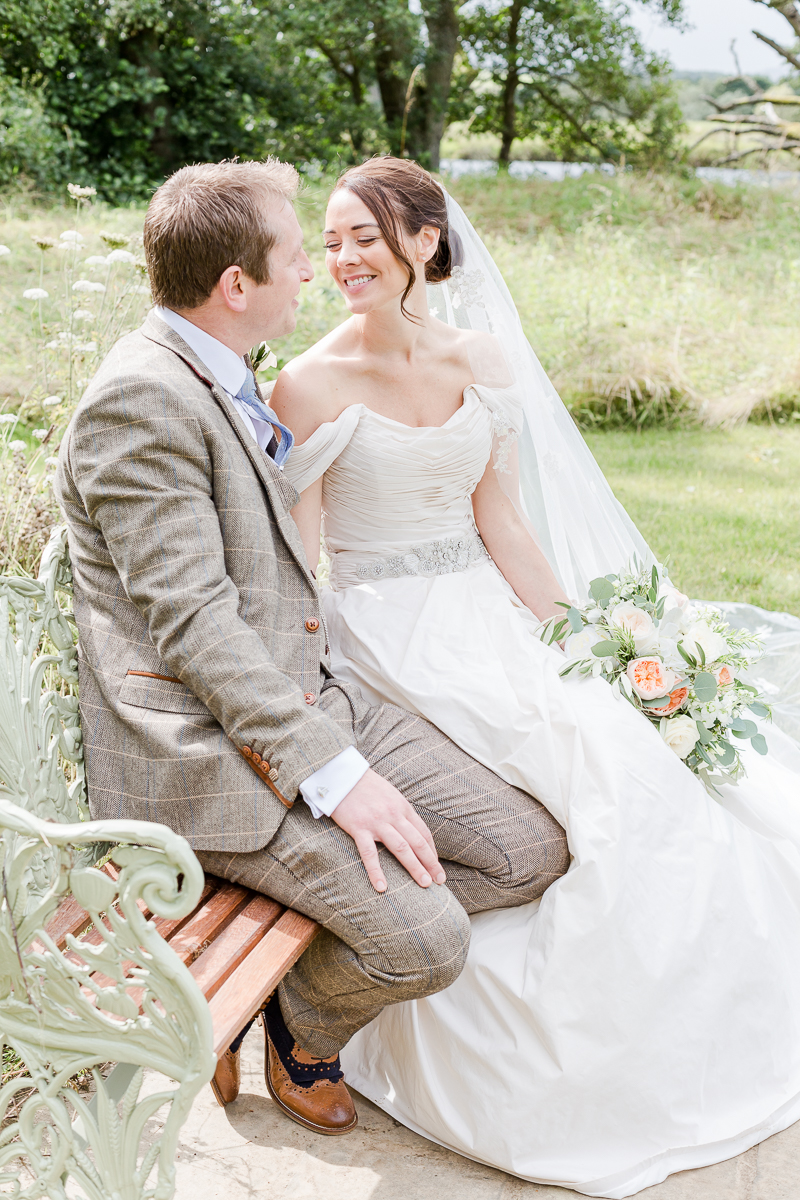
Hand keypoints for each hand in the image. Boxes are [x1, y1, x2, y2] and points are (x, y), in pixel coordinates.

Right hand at [332, 768, 445, 893]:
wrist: (341, 775)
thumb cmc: (365, 785)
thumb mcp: (390, 794)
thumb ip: (400, 811)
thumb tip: (410, 828)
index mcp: (403, 807)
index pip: (423, 832)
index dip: (432, 851)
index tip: (436, 866)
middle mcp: (394, 815)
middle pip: (418, 842)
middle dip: (431, 863)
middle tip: (440, 881)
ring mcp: (377, 822)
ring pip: (401, 848)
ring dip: (415, 867)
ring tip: (425, 884)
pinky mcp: (359, 828)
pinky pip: (369, 853)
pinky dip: (376, 871)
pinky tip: (382, 887)